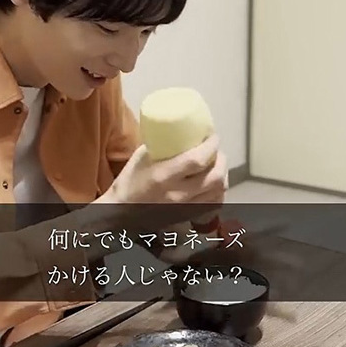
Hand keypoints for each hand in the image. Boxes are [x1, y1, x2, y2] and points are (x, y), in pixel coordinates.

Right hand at [101, 134, 227, 206]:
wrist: (123, 212)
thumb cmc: (130, 181)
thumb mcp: (142, 157)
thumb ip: (163, 146)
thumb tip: (183, 131)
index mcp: (163, 176)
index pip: (197, 160)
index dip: (210, 146)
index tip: (212, 136)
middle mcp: (178, 193)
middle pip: (214, 176)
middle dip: (220, 159)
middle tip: (215, 150)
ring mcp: (185, 207)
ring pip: (218, 190)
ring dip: (222, 174)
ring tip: (216, 164)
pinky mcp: (189, 215)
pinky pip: (214, 203)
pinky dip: (218, 190)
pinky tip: (213, 182)